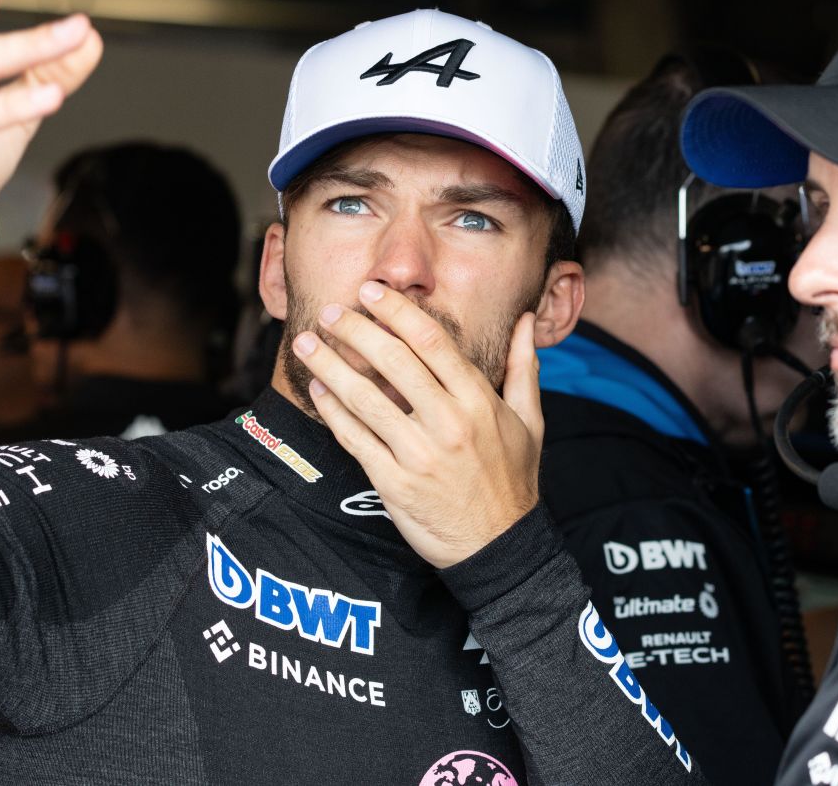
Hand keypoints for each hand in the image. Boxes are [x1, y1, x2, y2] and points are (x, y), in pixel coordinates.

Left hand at [293, 281, 543, 567]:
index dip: (396, 311)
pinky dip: (333, 411)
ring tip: (307, 343)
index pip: (432, 342)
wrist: (498, 546)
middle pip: (393, 361)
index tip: (371, 292)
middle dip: (356, 330)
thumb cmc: (512, 479)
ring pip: (365, 398)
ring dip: (331, 365)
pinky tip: (319, 390)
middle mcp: (449, 423)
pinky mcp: (394, 483)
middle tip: (331, 311)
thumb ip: (524, 367)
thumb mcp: (530, 421)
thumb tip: (527, 320)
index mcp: (480, 401)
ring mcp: (419, 454)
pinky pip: (355, 439)